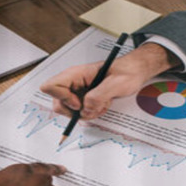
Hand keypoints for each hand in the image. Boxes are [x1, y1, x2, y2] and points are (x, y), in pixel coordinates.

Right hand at [40, 42, 180, 119]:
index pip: (50, 86)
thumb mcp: (116, 83)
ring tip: (102, 105)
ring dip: (86, 113)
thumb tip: (85, 109)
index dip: (62, 98)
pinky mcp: (85, 98)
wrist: (136, 71)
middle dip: (74, 111)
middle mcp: (74, 82)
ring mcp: (78, 91)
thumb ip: (99, 96)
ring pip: (69, 110)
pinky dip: (91, 113)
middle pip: (57, 102)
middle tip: (91, 107)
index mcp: (76, 73)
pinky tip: (103, 105)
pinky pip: (80, 112)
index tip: (78, 103)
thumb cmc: (127, 71)